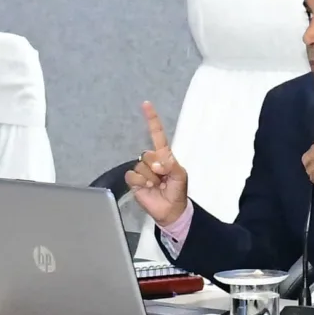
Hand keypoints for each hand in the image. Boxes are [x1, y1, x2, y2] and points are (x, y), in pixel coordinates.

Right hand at [121, 103, 189, 224]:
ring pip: (141, 166)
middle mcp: (151, 160)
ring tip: (157, 185)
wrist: (170, 210)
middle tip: (163, 178)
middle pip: (148, 154)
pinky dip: (141, 182)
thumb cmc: (177, 191)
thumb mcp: (180, 175)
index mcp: (164, 156)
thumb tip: (157, 162)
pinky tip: (148, 188)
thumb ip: (171, 165)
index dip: (151, 120)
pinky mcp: (134, 181)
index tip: (146, 104)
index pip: (156, 134)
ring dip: (151, 177)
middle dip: (157, 167)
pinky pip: (133, 175)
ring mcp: (142, 170)